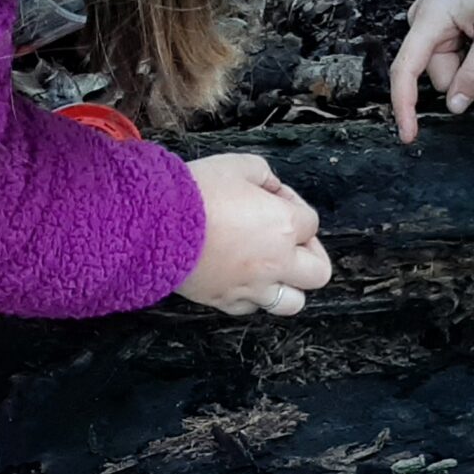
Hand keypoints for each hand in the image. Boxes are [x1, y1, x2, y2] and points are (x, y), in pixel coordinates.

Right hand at [180, 153, 331, 317]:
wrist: (155, 224)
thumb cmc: (195, 193)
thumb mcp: (238, 165)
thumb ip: (264, 176)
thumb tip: (270, 188)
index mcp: (285, 226)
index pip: (311, 222)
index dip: (294, 207)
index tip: (273, 199)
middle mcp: (276, 262)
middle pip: (318, 273)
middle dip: (311, 256)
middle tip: (292, 243)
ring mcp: (251, 287)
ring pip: (291, 302)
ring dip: (288, 286)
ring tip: (272, 271)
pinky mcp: (224, 300)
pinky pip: (250, 307)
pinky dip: (251, 296)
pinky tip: (240, 278)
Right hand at [390, 0, 473, 139]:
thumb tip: (455, 107)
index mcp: (429, 21)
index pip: (404, 73)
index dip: (405, 108)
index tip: (410, 136)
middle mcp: (422, 22)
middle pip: (441, 74)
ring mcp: (433, 21)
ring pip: (453, 66)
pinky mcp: (444, 20)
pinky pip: (458, 52)